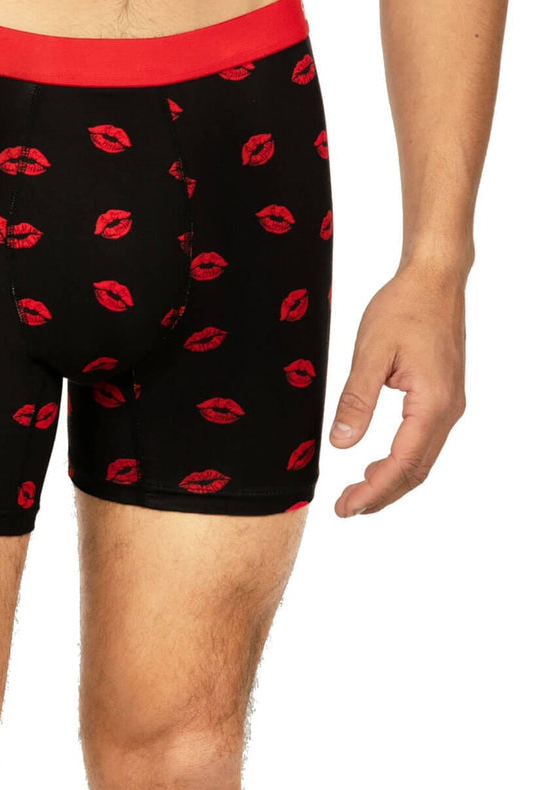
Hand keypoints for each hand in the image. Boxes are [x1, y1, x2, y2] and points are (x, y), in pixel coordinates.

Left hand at [329, 259, 467, 516]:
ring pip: (422, 459)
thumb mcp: (370, 352)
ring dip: (391, 481)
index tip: (345, 508)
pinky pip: (424, 441)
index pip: (402, 464)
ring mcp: (450, 405)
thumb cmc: (403, 308)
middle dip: (381, 495)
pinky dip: (401, 461)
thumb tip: (340, 445)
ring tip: (357, 494)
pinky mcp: (444, 396)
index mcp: (432, 403)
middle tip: (345, 509)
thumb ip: (356, 400)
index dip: (373, 492)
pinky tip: (377, 463)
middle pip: (416, 471)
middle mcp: (448, 410)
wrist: (435, 279)